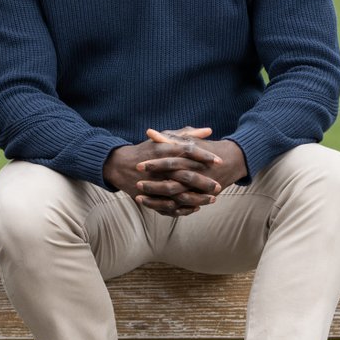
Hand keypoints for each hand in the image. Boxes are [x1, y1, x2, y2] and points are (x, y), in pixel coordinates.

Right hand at [104, 127, 246, 216]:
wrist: (120, 165)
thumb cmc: (147, 149)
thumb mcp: (165, 137)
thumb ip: (187, 134)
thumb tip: (209, 131)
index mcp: (163, 149)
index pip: (188, 150)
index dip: (204, 156)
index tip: (219, 161)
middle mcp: (159, 166)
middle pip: (186, 174)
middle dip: (204, 181)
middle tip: (219, 185)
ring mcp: (154, 183)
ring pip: (179, 193)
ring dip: (197, 197)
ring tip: (212, 199)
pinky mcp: (150, 196)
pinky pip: (169, 205)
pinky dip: (183, 208)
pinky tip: (196, 207)